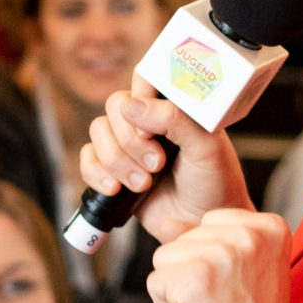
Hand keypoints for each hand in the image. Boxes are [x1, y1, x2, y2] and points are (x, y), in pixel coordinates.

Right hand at [77, 79, 250, 246]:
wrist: (203, 223)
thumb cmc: (215, 183)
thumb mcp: (206, 146)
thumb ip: (174, 119)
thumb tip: (131, 106)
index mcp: (172, 106)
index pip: (142, 79)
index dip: (139, 98)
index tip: (151, 129)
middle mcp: (147, 121)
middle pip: (114, 107)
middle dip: (131, 141)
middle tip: (157, 165)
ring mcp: (127, 145)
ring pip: (97, 132)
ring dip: (117, 161)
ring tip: (144, 184)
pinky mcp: (113, 170)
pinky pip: (87, 159)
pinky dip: (96, 174)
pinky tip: (116, 189)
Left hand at [146, 209, 292, 302]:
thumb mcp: (242, 271)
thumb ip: (207, 239)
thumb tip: (166, 222)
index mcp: (269, 228)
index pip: (211, 222)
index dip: (213, 258)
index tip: (238, 287)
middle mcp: (248, 235)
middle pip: (185, 238)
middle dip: (194, 272)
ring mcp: (221, 255)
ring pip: (166, 257)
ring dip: (178, 289)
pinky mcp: (192, 278)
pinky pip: (156, 281)